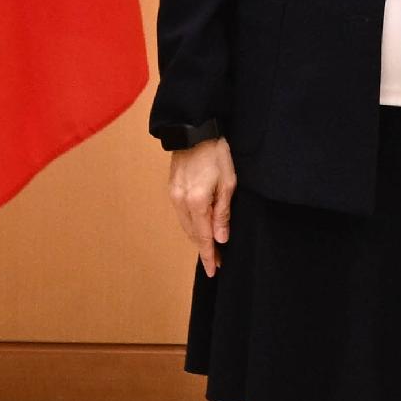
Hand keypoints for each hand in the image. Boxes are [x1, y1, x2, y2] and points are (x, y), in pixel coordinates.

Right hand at [166, 136, 235, 275]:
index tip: (213, 270)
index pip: (204, 237)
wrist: (195, 130)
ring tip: (210, 247)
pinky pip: (182, 214)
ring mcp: (174, 195)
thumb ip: (223, 213)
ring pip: (186, 225)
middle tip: (216, 261)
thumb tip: (221, 238)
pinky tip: (199, 227)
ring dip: (198, 237)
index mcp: (197, 202)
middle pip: (193, 234)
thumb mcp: (228, 183)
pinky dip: (191, 224)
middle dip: (205, 248)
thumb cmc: (216, 153)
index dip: (209, 255)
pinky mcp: (172, 188)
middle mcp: (181, 202)